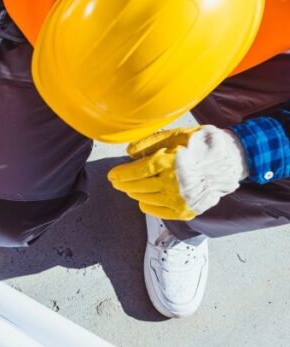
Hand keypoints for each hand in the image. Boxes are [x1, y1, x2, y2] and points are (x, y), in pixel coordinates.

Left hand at [108, 125, 247, 220]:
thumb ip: (151, 142)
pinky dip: (147, 205)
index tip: (112, 175)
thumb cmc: (203, 144)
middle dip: (124, 184)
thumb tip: (128, 152)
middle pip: (138, 186)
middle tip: (117, 181)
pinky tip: (143, 200)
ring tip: (130, 188)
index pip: (137, 171)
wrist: (232, 161)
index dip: (121, 174)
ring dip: (134, 193)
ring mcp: (181, 199)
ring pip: (146, 199)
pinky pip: (158, 212)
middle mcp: (174, 183)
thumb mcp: (177, 134)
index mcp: (171, 162)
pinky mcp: (187, 211)